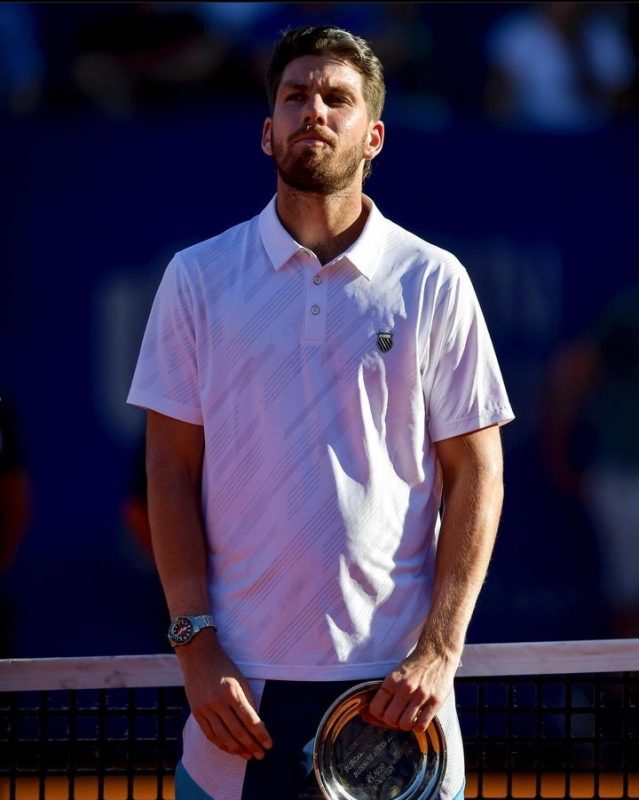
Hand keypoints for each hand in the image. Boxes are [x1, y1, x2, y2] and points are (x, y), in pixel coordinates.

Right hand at [177, 630, 272, 759]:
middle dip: (251, 745)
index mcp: (232, 692)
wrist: (198, 656)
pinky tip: (231, 749)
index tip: (269, 744)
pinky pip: (210, 734)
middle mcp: (217, 702)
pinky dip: (221, 744)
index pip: (250, 719)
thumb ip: (247, 702)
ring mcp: (205, 708)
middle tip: (261, 755)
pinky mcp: (196, 712)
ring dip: (237, 749)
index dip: (260, 734)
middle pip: (237, 731)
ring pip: (223, 736)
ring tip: (248, 756)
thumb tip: (256, 725)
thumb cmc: (223, 665)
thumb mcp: (240, 680)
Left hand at [367, 646, 457, 732]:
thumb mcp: (396, 673)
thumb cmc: (415, 666)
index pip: (376, 708)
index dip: (378, 715)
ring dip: (406, 724)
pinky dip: (418, 726)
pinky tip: (419, 718)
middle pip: (390, 719)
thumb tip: (369, 714)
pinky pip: (421, 725)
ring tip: (409, 717)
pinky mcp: (435, 701)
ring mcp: (421, 695)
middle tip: (398, 716)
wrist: (437, 654)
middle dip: (392, 721)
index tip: (384, 713)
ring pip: (405, 724)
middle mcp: (405, 688)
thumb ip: (386, 692)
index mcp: (393, 680)